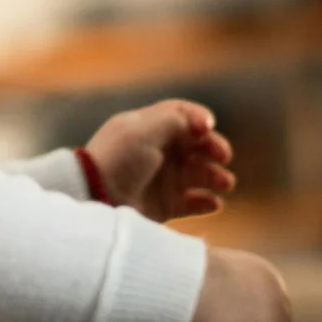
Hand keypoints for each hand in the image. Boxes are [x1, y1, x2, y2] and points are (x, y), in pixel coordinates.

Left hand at [84, 100, 236, 221]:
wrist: (96, 197)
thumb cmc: (119, 159)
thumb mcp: (144, 129)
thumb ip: (176, 119)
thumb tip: (203, 123)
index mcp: (149, 128)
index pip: (182, 116)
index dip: (199, 119)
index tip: (207, 128)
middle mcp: (157, 152)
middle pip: (196, 145)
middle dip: (214, 148)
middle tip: (224, 156)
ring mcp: (161, 180)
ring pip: (199, 174)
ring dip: (216, 176)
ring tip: (225, 183)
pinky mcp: (163, 206)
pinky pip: (192, 203)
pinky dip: (206, 202)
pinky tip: (214, 203)